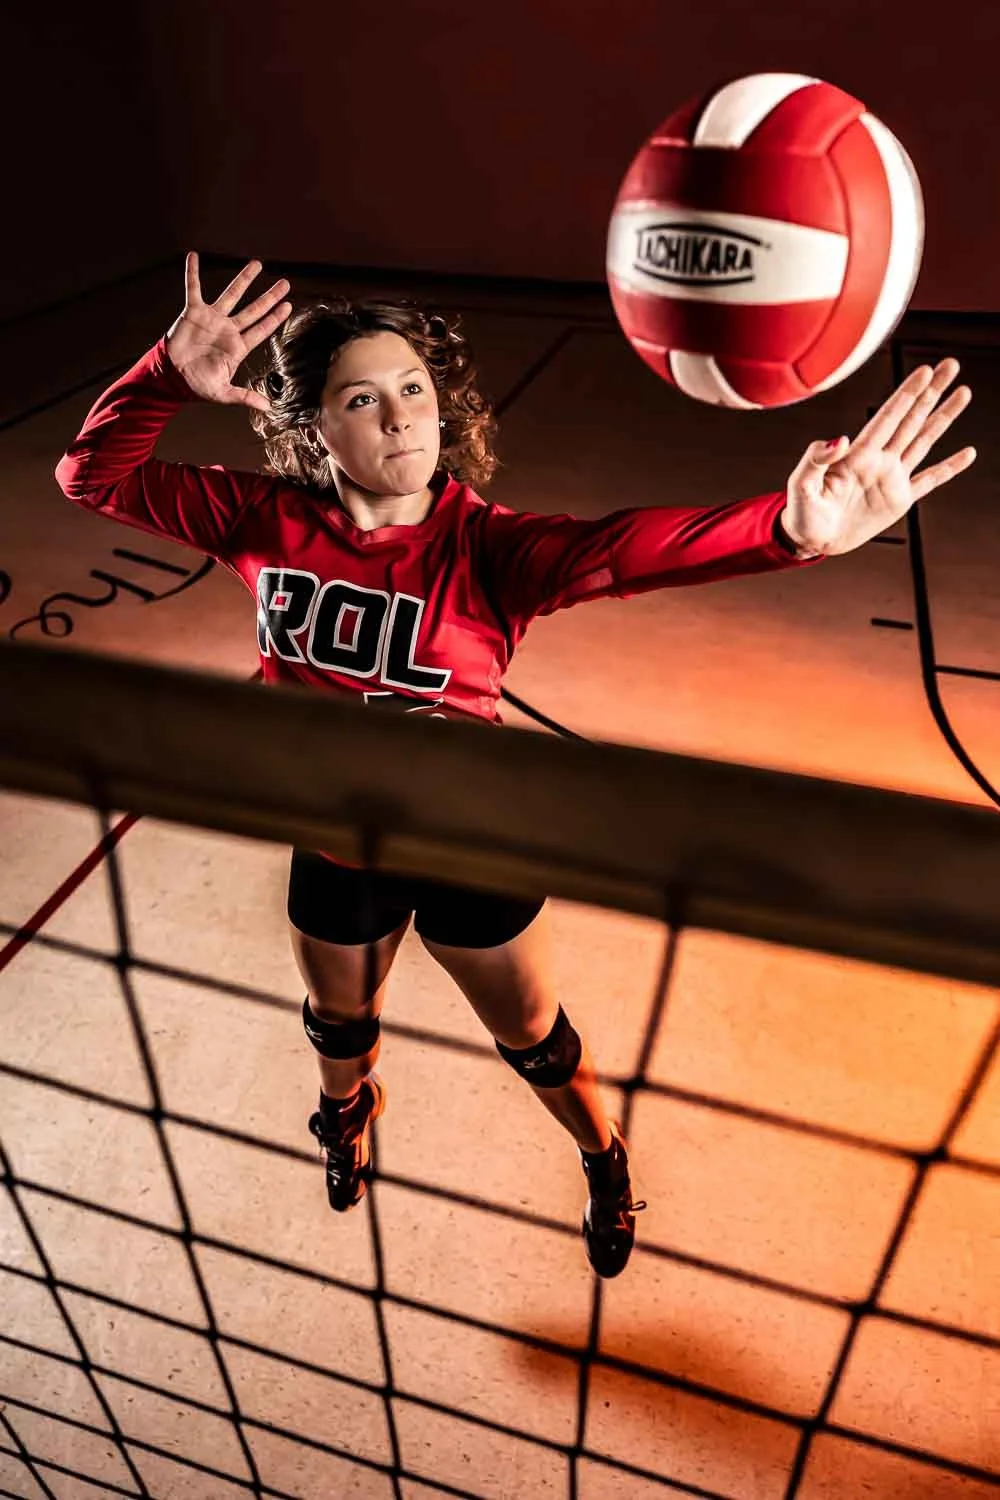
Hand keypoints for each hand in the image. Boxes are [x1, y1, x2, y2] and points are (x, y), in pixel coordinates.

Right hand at [165, 252, 291, 411]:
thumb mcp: (224, 393)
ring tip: (257, 264)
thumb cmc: (197, 386)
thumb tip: (268, 408)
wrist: (172, 377)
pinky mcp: (193, 312)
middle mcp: (228, 329)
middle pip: (254, 309)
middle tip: (285, 284)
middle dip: (270, 297)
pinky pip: (192, 288)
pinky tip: (194, 256)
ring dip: (244, 279)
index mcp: (238, 347)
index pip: (261, 329)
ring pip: (232, 294)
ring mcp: (212, 319)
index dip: (275, 318)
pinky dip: (192, 273)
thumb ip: (245, 397)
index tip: (288, 306)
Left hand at [779, 360, 976, 557]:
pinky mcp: (899, 500)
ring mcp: (892, 478)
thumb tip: (841, 439)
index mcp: (858, 453)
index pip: (888, 416)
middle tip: (951, 364)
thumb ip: (815, 459)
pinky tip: (968, 453)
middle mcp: (879, 459)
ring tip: (963, 392)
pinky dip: (950, 468)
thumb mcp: (801, 484)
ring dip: (944, 417)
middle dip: (932, 391)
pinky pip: (930, 480)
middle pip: (912, 418)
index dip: (907, 393)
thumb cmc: (801, 511)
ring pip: (925, 440)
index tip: (925, 370)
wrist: (810, 539)